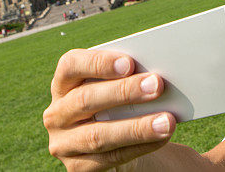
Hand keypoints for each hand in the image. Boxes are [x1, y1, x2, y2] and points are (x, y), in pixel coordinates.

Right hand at [43, 49, 176, 170]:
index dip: (98, 63)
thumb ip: (126, 79)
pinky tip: (162, 137)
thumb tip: (154, 77)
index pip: (71, 65)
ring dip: (137, 127)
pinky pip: (110, 158)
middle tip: (157, 85)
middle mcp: (56, 113)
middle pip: (85, 100)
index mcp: (63, 83)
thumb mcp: (115, 88)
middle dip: (123, 92)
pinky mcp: (77, 168)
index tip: (129, 63)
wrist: (114, 144)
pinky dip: (140, 146)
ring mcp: (63, 144)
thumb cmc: (117, 105)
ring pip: (98, 135)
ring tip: (167, 120)